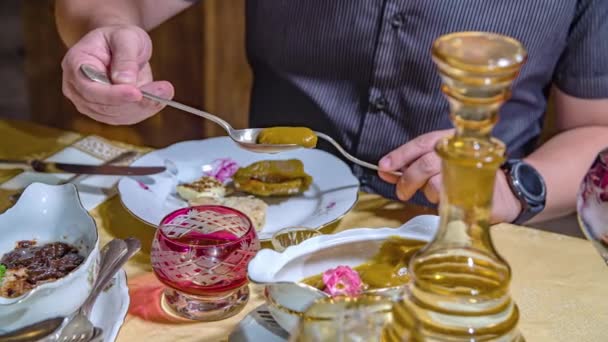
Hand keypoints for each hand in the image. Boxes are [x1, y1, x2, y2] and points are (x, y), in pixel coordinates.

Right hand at [61, 25, 173, 124]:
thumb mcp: (126, 37)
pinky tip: (159, 97)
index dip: (113, 94)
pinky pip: (127, 117)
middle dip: (136, 102)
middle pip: (104, 106)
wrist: (118, 46)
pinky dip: (145, 110)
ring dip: (144, 107)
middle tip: (163, 91)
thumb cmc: (118, 38)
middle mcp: (77, 88)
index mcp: (75, 64)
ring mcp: (90, 103)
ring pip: (117, 115)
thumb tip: (126, 82)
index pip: (89, 88)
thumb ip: (125, 58)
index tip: (137, 92)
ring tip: (165, 91)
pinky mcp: (107, 112)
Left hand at [377, 130, 521, 222]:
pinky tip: (449, 199)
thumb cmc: (467, 178)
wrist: (507, 192)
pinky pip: (449, 196)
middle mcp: (459, 149)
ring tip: (435, 194)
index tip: (383, 166)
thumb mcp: (440, 167)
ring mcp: (470, 168)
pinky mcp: (477, 188)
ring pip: (435, 181)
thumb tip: (385, 170)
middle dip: (407, 179)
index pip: (421, 143)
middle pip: (424, 162)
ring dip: (427, 192)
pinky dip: (442, 201)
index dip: (400, 155)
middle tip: (402, 192)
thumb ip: (413, 167)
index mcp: (450, 140)